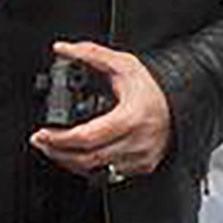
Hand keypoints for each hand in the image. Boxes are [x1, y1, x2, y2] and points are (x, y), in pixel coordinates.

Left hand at [30, 40, 172, 180]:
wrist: (181, 105)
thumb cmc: (153, 88)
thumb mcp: (124, 65)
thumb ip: (92, 54)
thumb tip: (62, 49)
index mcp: (130, 118)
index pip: (87, 137)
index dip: (59, 139)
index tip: (41, 134)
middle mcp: (136, 142)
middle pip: (86, 158)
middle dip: (57, 152)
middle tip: (41, 142)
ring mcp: (139, 158)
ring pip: (95, 170)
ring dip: (69, 162)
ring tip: (54, 149)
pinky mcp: (140, 167)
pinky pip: (107, 174)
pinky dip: (87, 167)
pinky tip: (76, 156)